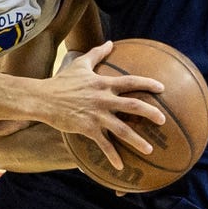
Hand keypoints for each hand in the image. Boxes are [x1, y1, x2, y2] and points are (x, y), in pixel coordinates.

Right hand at [45, 40, 166, 169]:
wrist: (43, 98)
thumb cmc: (62, 81)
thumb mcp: (80, 64)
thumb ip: (97, 53)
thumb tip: (109, 42)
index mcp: (103, 83)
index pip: (130, 81)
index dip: (147, 83)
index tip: (162, 88)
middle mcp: (103, 99)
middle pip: (132, 105)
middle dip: (150, 112)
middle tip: (163, 120)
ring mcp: (96, 115)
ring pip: (122, 129)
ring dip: (137, 140)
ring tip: (150, 149)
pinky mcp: (87, 128)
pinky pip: (103, 144)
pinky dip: (112, 156)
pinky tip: (120, 166)